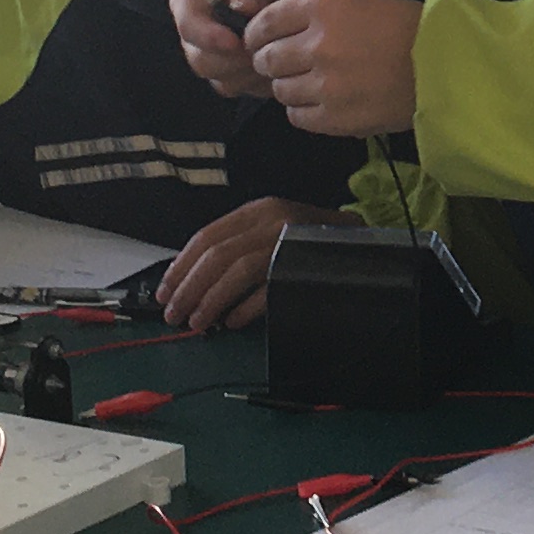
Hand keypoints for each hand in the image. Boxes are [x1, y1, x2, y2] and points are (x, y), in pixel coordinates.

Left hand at [155, 195, 354, 332]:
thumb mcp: (274, 233)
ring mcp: (290, 240)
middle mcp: (273, 219)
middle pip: (216, 254)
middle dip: (188, 287)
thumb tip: (195, 283)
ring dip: (210, 300)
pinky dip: (245, 308)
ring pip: (236, 270)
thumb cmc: (316, 243)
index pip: (207, 235)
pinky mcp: (306, 264)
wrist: (369, 247)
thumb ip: (241, 247)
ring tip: (197, 323)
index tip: (164, 290)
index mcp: (260, 209)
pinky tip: (232, 322)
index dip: (180, 265)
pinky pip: (267, 289)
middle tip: (173, 314)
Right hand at [174, 0, 306, 98]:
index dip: (209, 38)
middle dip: (235, 59)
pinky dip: (258, 82)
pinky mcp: (227, 73)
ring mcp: (209, 55)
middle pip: (201, 59)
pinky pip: (237, 89)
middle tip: (267, 48)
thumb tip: (243, 8)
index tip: (236, 42)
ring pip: (218, 79)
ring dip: (249, 72)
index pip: (187, 25)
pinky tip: (279, 65)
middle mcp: (194, 30)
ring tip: (276, 52)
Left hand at [242, 0, 424, 133]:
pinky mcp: (335, 117)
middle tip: (284, 65)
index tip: (259, 42)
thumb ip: (312, 13)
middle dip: (269, 62)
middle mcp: (318, 43)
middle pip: (266, 59)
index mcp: (323, 6)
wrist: (443, 64)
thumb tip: (269, 33)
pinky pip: (296, 116)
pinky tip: (322, 101)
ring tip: (311, 83)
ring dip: (289, 86)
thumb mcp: (356, 0)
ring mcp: (325, 83)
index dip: (256, 34)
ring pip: (279, 89)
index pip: (264, 22)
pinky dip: (303, 109)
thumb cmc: (402, 27)